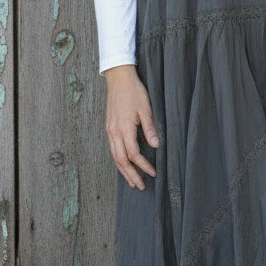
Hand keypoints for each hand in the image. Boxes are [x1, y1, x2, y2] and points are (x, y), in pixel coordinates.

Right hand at [104, 64, 158, 189]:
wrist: (118, 78)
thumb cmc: (134, 91)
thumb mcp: (146, 108)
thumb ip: (150, 128)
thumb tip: (156, 145)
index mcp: (124, 128)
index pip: (133, 154)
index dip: (143, 166)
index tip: (153, 173)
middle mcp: (114, 132)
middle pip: (120, 160)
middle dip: (131, 175)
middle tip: (140, 186)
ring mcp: (109, 130)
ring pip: (114, 157)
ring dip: (123, 171)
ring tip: (131, 182)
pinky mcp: (109, 127)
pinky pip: (112, 149)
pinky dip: (118, 160)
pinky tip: (124, 166)